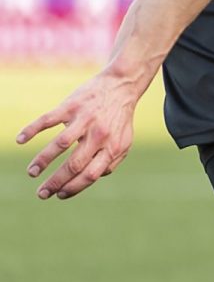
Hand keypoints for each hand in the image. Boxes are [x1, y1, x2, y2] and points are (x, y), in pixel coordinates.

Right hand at [16, 68, 142, 199]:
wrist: (121, 86)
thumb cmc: (119, 119)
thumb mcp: (124, 143)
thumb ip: (111, 162)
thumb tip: (92, 179)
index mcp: (112, 147)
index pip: (90, 175)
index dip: (74, 188)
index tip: (59, 195)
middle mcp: (99, 135)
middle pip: (74, 164)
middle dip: (55, 182)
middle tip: (41, 194)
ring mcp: (84, 120)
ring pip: (60, 144)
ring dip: (42, 161)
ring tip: (31, 173)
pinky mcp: (71, 106)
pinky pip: (48, 120)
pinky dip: (32, 129)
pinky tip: (21, 140)